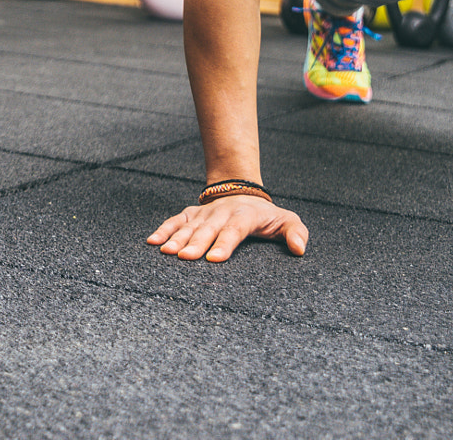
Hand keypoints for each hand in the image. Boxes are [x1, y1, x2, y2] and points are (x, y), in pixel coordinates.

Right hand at [148, 195, 307, 261]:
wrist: (243, 192)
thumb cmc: (266, 216)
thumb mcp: (287, 221)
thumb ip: (296, 233)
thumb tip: (299, 249)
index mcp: (246, 215)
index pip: (235, 229)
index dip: (224, 243)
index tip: (214, 259)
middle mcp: (223, 212)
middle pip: (208, 228)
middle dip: (196, 243)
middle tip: (185, 258)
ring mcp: (206, 212)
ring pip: (190, 225)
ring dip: (177, 238)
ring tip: (166, 252)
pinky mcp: (192, 213)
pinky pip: (176, 221)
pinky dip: (164, 229)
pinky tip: (152, 241)